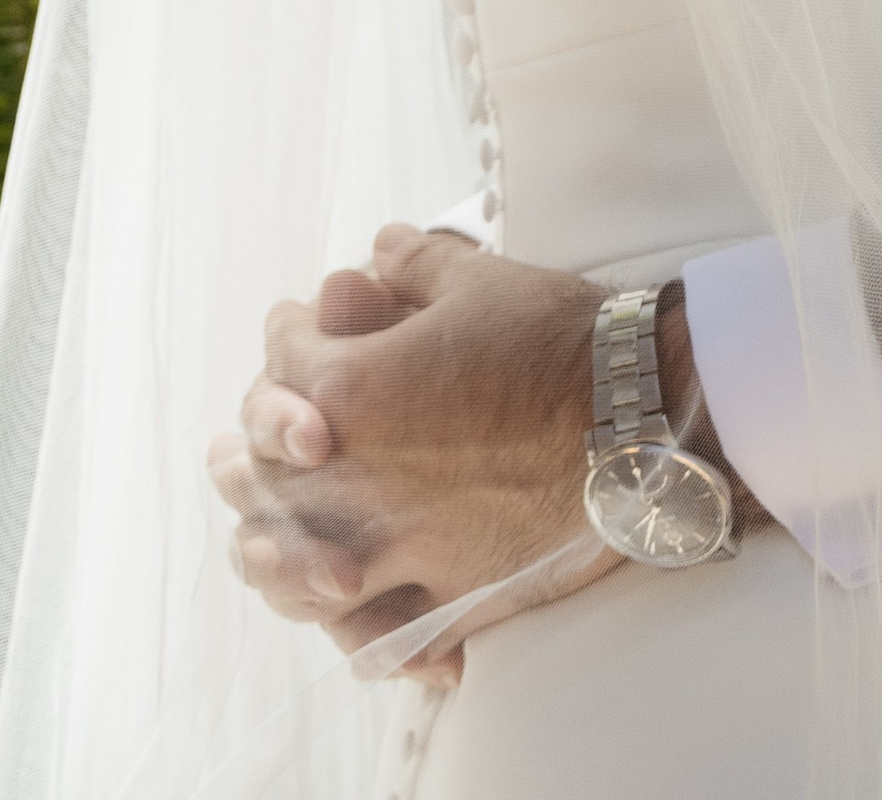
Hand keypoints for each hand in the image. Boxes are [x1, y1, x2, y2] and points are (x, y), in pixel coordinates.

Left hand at [208, 227, 613, 678]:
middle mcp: (356, 479)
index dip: (288, 331)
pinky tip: (351, 619)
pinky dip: (358, 630)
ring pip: (298, 573)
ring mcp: (399, 546)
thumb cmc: (559, 336)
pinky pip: (380, 633)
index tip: (303, 322)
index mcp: (351, 391)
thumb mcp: (480, 277)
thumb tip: (379, 249)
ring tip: (269, 551)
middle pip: (264, 476)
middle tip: (240, 449)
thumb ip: (413, 261)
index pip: (283, 360)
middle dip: (248, 453)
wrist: (641, 413)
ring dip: (276, 558)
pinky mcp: (448, 593)